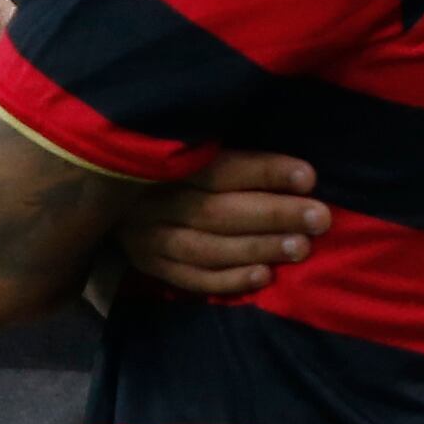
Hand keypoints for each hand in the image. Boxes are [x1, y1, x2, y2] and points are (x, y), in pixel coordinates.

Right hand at [117, 151, 328, 296]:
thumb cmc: (166, 159)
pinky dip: (228, 280)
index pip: (219, 169)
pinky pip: (190, 279)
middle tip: (319, 218)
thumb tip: (288, 159)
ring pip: (207, 248)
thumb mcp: (185, 143)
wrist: (104, 190)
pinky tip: (263, 277)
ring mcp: (147, 237)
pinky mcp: (148, 265)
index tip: (309, 177)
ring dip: (257, 248)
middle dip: (273, 215)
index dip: (265, 171)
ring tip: (300, 247)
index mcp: (161, 161)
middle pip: (217, 211)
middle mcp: (151, 201)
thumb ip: (222, 148)